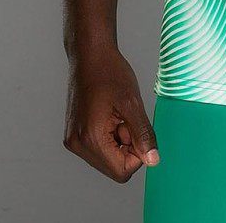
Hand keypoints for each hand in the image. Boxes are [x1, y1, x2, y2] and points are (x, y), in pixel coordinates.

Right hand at [63, 46, 159, 181]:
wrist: (89, 55)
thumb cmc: (109, 72)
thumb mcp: (132, 102)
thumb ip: (143, 134)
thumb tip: (153, 160)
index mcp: (90, 139)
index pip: (122, 171)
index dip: (137, 154)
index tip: (136, 128)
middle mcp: (77, 145)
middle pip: (113, 167)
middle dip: (126, 146)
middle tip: (125, 117)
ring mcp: (73, 140)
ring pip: (107, 158)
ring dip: (118, 140)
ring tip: (116, 113)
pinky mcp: (74, 134)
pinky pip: (98, 148)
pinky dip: (109, 135)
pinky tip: (108, 113)